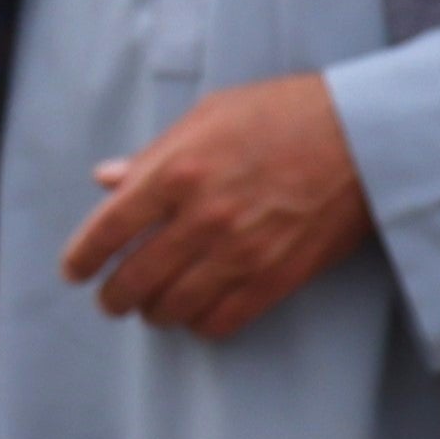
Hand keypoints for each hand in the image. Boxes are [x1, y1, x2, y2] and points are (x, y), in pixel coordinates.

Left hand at [60, 73, 370, 338]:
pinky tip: (197, 313)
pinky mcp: (274, 278)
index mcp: (178, 170)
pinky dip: (199, 324)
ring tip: (153, 306)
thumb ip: (154, 155)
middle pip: (133, 280)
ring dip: (154, 313)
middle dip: (114, 297)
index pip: (109, 229)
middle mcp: (202, 217)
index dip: (82, 258)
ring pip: (172, 308)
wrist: (364, 137)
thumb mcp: (209, 116)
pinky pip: (219, 321)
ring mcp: (239, 253)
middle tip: (112, 299)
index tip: (75, 271)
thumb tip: (107, 179)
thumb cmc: (285, 114)